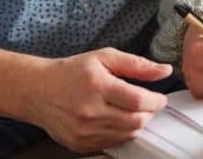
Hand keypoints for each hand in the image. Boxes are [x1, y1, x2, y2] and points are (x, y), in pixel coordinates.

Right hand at [20, 48, 171, 151]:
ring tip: (130, 110)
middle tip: (146, 103)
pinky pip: (112, 143)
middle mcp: (90, 111)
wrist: (38, 91)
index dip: (155, 101)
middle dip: (148, 113)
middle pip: (135, 121)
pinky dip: (121, 132)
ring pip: (127, 134)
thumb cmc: (72, 72)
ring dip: (136, 123)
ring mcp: (84, 131)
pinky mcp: (80, 144)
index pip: (138, 101)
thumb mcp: (104, 58)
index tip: (160, 98)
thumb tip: (164, 71)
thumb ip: (137, 65)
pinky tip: (115, 119)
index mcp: (97, 86)